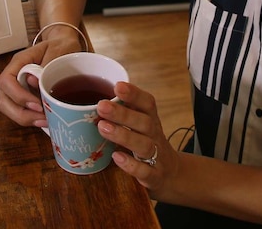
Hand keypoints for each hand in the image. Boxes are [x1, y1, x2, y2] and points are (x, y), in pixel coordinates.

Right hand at [0, 32, 86, 127]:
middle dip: (20, 113)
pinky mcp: (26, 96)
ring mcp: (18, 87)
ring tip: (45, 121)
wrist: (64, 45)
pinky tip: (47, 120)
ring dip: (25, 119)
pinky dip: (31, 119)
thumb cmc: (61, 46)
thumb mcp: (59, 50)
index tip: (37, 104)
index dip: (18, 96)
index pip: (6, 80)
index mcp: (20, 61)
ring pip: (9, 108)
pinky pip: (21, 111)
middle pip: (3, 99)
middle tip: (42, 118)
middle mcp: (15, 75)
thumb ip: (47, 64)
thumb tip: (33, 82)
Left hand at [96, 82, 178, 196]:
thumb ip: (124, 113)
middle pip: (144, 122)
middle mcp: (155, 136)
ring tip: (103, 127)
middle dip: (123, 114)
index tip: (117, 85)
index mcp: (151, 120)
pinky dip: (131, 165)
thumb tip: (90, 101)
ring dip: (124, 136)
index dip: (134, 94)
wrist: (171, 174)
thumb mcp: (141, 127)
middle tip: (102, 106)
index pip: (148, 104)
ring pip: (144, 145)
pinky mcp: (154, 177)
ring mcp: (157, 156)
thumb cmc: (148, 144)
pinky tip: (116, 157)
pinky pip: (145, 171)